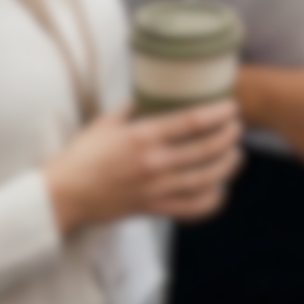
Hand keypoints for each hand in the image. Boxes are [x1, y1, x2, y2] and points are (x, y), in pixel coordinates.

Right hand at [43, 100, 241, 235]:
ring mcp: (155, 189)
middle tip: (238, 128)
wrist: (64, 195)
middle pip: (205, 150)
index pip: (191, 122)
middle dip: (229, 137)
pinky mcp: (152, 209)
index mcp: (142, 137)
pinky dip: (211, 201)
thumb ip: (134, 107)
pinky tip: (220, 190)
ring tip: (237, 154)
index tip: (232, 107)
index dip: (218, 114)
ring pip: (204, 179)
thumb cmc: (83, 156)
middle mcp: (153, 163)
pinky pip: (190, 208)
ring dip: (226, 166)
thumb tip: (154, 94)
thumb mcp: (107, 122)